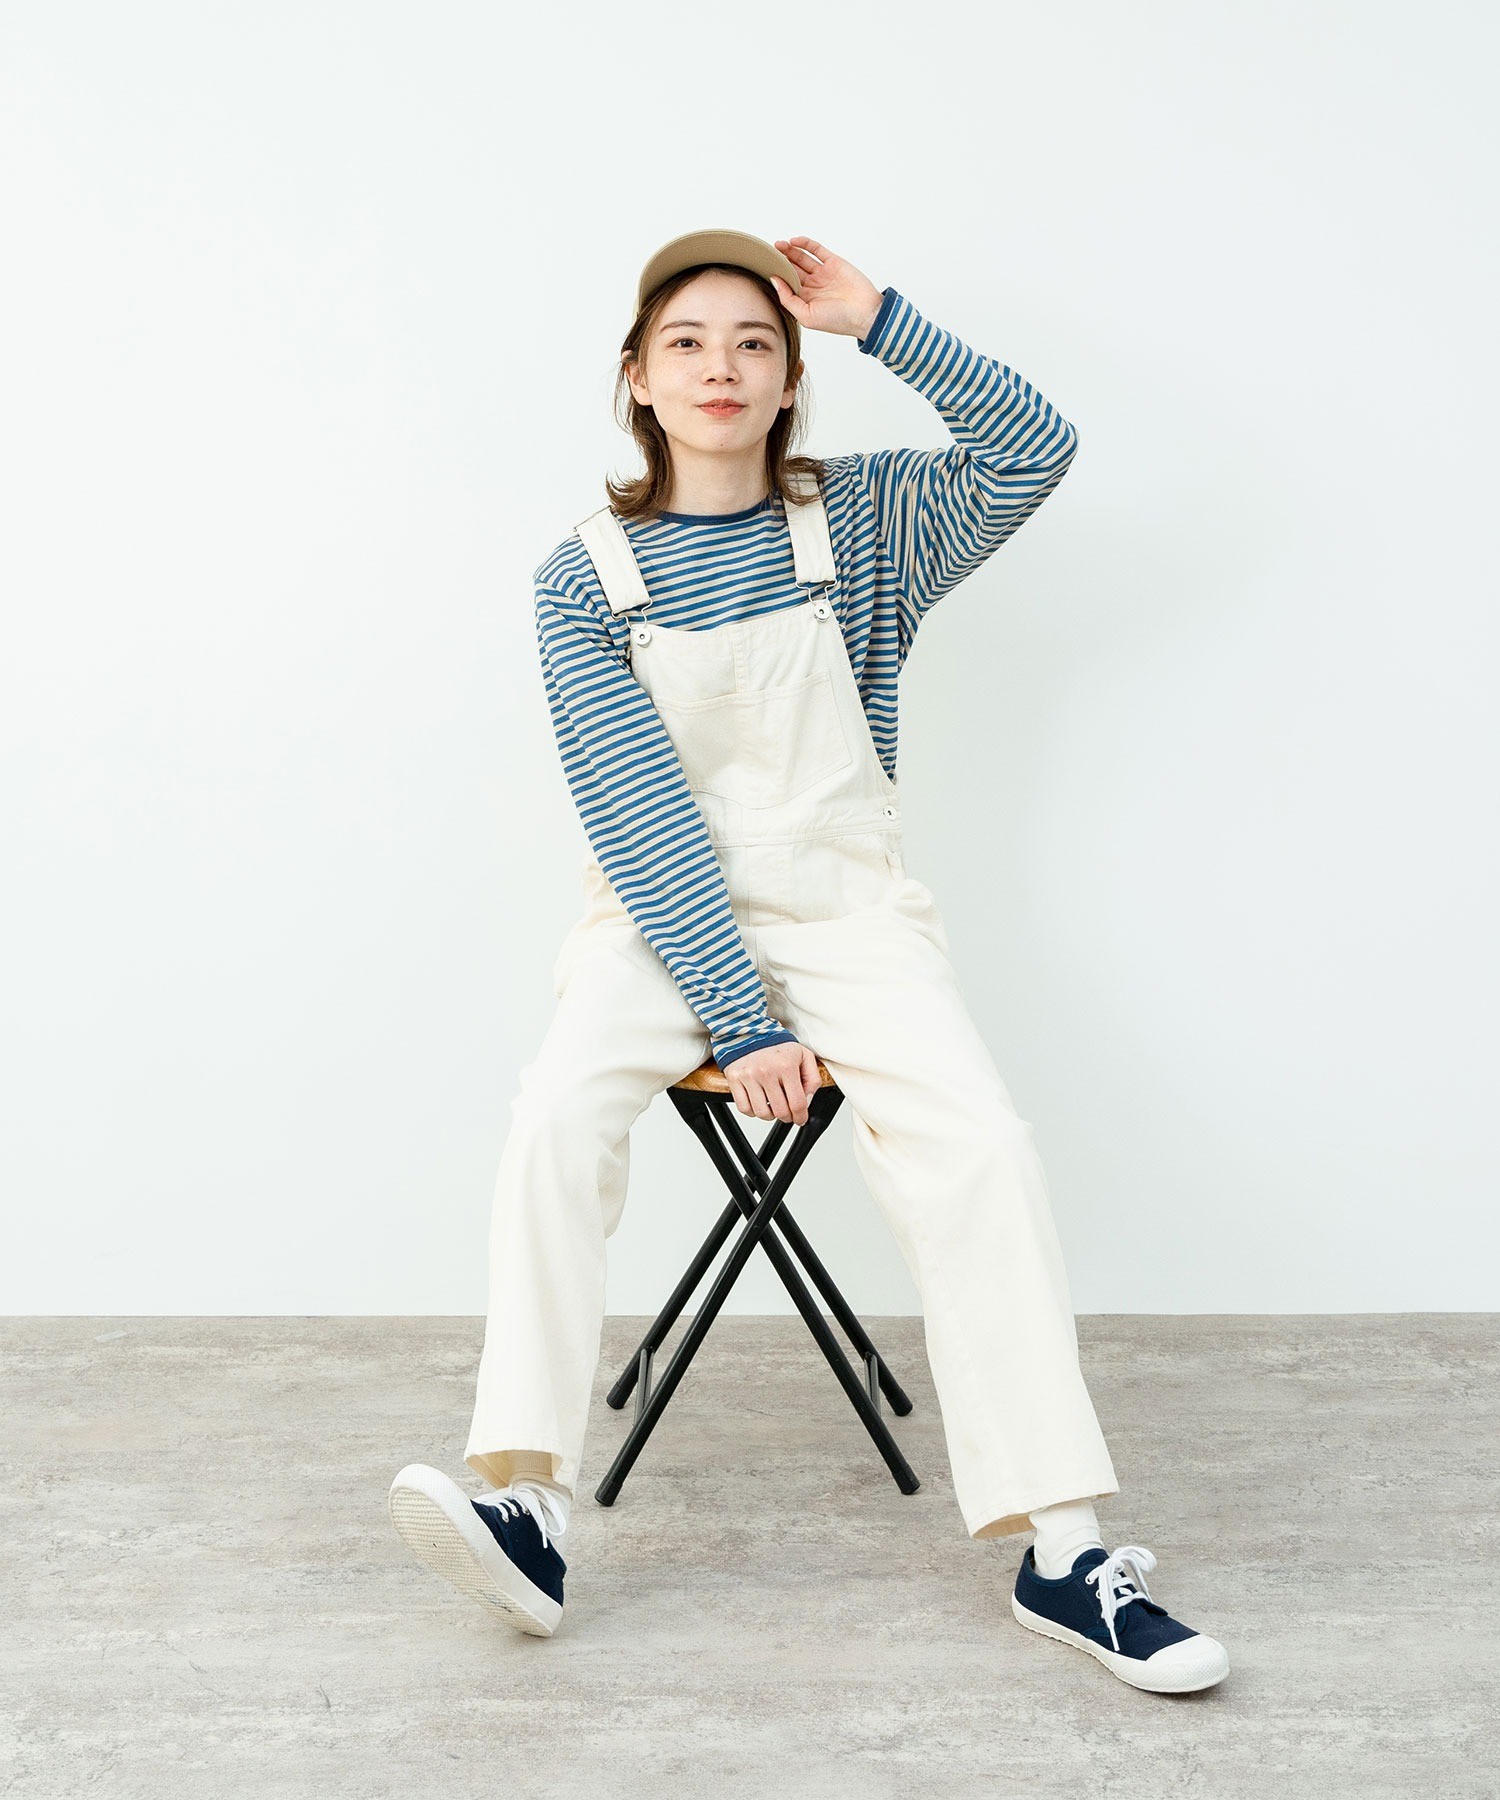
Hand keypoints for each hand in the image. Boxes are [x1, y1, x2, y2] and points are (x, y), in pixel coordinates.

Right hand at [722, 1040, 822, 1125]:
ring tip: (773, 1106)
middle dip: (787, 1117)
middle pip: (780, 1111)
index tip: (801, 1118)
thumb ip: (812, 1078)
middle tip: (788, 1113)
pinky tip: (759, 1102)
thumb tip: (807, 1100)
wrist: (749, 1030)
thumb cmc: (777, 1045)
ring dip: (770, 1115)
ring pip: (761, 1113)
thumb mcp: (803, 1055)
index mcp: (786, 1066)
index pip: (797, 1103)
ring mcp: (749, 1076)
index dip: (801, 1116)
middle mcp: (766, 1072)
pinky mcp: (735, 1079)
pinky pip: (744, 1108)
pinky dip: (753, 1111)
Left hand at [769, 237, 884, 339]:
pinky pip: (817, 250)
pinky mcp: (834, 263)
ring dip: (790, 251)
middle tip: (769, 252)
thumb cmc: (837, 321)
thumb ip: (788, 299)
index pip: (787, 284)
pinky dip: (805, 244)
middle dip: (781, 260)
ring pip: (802, 259)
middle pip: (793, 269)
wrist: (865, 313)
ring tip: (778, 245)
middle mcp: (814, 286)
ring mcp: (824, 273)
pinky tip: (794, 241)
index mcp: (806, 300)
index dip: (777, 275)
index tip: (764, 267)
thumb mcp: (806, 316)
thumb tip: (774, 280)